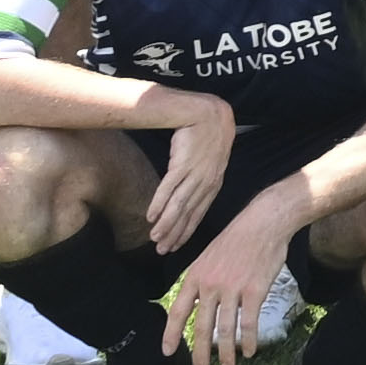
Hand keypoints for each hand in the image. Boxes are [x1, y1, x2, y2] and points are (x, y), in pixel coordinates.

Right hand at [144, 95, 237, 252]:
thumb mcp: (211, 160)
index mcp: (214, 183)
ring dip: (165, 224)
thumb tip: (190, 191)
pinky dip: (159, 203)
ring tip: (155, 239)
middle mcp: (206, 182)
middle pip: (188, 214)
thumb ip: (202, 177)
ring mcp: (195, 174)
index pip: (199, 213)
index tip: (176, 245)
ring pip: (178, 205)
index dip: (187, 231)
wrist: (207, 112)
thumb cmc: (208, 134)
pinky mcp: (183, 164)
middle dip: (175, 234)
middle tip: (163, 251)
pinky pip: (169, 188)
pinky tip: (151, 216)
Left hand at [166, 218, 283, 364]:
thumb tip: (196, 304)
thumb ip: (201, 281)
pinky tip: (250, 352)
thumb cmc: (238, 238)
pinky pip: (249, 323)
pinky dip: (249, 340)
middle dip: (200, 354)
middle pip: (201, 327)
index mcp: (195, 276)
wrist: (264, 222)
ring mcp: (232, 289)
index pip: (178, 311)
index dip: (171, 334)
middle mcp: (210, 285)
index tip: (168, 352)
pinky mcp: (254, 291)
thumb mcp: (208, 256)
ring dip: (226, 354)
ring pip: (225, 330)